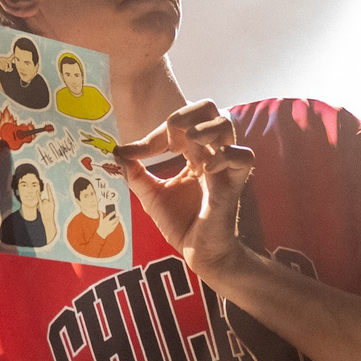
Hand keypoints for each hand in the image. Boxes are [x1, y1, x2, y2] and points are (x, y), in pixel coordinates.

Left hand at [114, 101, 253, 281]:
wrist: (199, 253)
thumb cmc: (181, 223)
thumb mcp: (150, 195)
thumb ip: (134, 173)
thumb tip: (116, 152)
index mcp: (193, 152)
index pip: (181, 122)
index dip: (157, 132)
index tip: (134, 152)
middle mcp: (211, 153)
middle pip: (209, 108)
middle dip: (185, 115)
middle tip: (171, 139)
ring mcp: (225, 166)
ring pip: (226, 123)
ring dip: (202, 131)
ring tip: (189, 153)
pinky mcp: (235, 184)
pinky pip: (243, 156)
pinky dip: (224, 156)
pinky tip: (206, 171)